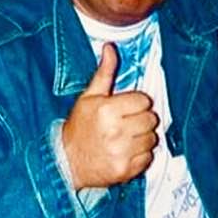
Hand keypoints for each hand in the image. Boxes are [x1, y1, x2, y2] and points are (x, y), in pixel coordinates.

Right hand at [62, 43, 157, 187]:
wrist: (65, 162)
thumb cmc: (79, 127)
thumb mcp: (89, 97)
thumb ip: (104, 73)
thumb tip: (110, 47)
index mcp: (107, 110)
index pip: (144, 101)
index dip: (136, 103)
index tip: (126, 108)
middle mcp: (116, 131)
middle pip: (151, 119)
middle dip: (141, 119)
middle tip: (127, 123)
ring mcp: (122, 152)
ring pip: (152, 138)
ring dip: (143, 138)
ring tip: (126, 138)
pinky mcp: (126, 170)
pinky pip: (148, 157)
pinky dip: (141, 155)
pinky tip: (126, 152)